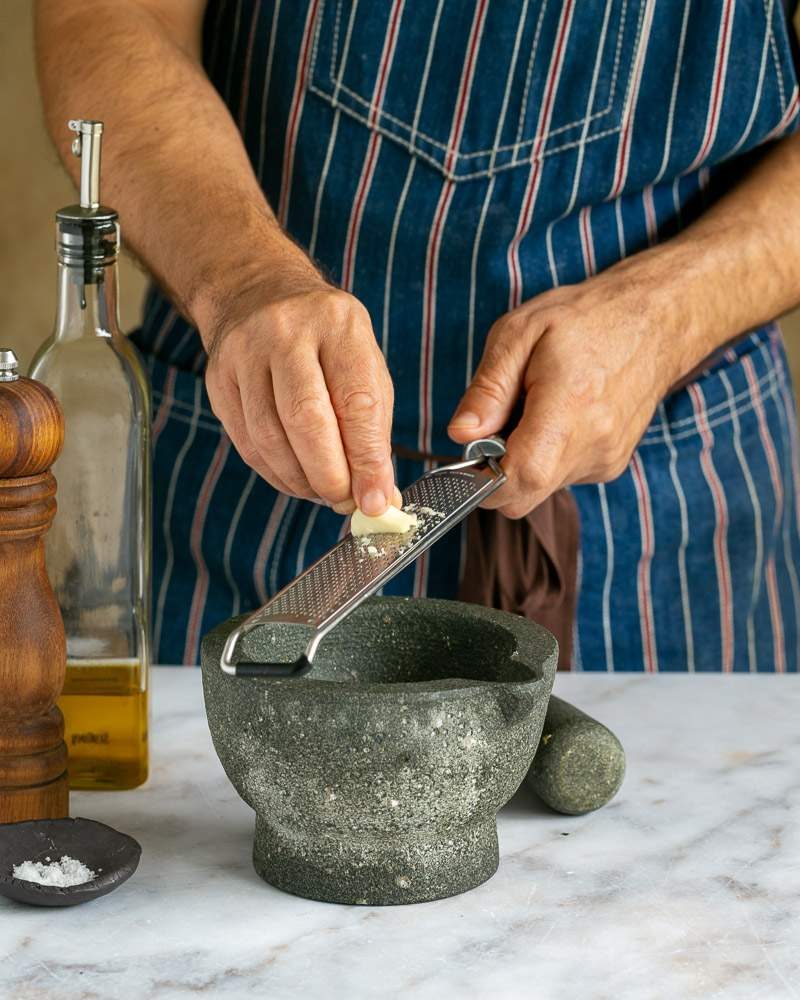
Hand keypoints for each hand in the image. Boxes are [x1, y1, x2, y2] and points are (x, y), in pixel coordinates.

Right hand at [202, 266, 396, 514]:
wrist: (259, 294)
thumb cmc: (325, 340)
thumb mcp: (364, 366)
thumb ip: (373, 429)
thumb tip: (379, 494)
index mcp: (338, 325)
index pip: (356, 401)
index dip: (367, 459)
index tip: (376, 499)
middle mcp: (286, 333)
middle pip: (305, 419)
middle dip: (329, 475)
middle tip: (345, 501)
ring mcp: (244, 354)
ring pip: (269, 437)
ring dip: (301, 480)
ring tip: (323, 492)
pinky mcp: (218, 380)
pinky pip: (246, 442)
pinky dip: (275, 473)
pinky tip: (296, 479)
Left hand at [448, 263, 695, 517]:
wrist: (654, 321)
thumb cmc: (583, 320)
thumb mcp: (519, 333)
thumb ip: (488, 389)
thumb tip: (460, 435)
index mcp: (569, 407)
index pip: (521, 477)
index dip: (483, 480)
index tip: (467, 459)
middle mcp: (593, 443)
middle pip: (524, 494)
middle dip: (495, 473)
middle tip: (497, 424)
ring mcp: (606, 459)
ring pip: (539, 489)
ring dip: (522, 463)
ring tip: (534, 411)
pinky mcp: (610, 465)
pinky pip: (560, 478)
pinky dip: (545, 457)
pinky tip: (557, 418)